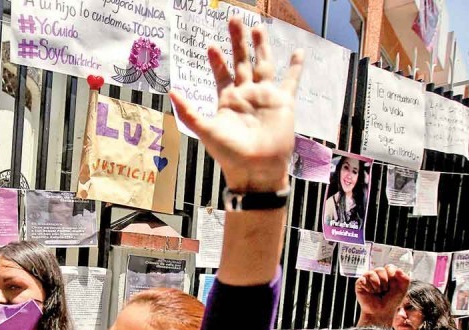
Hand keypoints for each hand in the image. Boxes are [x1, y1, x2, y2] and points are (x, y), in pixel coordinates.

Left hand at [169, 18, 302, 192]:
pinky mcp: (283, 102)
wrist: (256, 170)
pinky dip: (295, 68)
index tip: (210, 45)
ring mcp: (265, 97)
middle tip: (234, 19)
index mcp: (227, 101)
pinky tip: (298, 53)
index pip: (222, 74)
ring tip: (258, 27)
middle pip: (242, 61)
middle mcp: (246, 95)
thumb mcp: (205, 130)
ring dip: (261, 46)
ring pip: (263, 65)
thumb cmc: (229, 154)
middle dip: (238, 41)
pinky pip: (291, 81)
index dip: (217, 59)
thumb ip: (188, 111)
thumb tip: (171, 91)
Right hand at [355, 266, 409, 326]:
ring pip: (372, 273)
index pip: (389, 267)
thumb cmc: (391, 301)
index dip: (392, 275)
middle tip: (384, 291)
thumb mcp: (402, 290)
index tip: (393, 285)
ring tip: (377, 292)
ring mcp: (368, 278)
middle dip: (384, 282)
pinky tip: (370, 292)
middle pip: (380, 269)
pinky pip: (363, 279)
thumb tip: (398, 269)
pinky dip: (369, 287)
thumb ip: (405, 279)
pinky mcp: (360, 282)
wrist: (381, 312)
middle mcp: (377, 274)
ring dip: (377, 285)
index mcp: (388, 274)